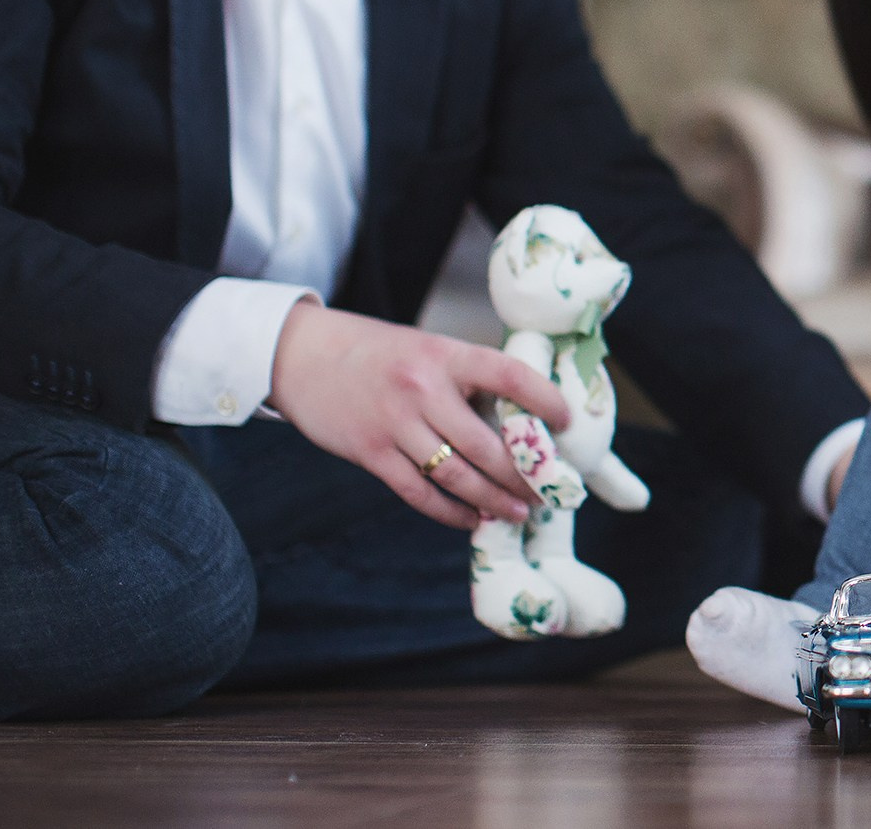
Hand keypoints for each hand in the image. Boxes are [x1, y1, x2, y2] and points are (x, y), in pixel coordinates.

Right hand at [269, 302, 571, 530]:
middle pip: (485, 444)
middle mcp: (422, 389)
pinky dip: (450, 511)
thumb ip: (467, 379)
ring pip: (456, 475)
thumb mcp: (428, 349)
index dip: (543, 399)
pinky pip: (419, 492)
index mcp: (445, 355)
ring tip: (521, 511)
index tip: (567, 421)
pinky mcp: (371, 453)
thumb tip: (520, 417)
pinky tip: (472, 519)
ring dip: (493, 500)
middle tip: (550, 490)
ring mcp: (394, 424)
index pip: (509, 375)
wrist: (303, 355)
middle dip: (522, 474)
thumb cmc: (379, 353)